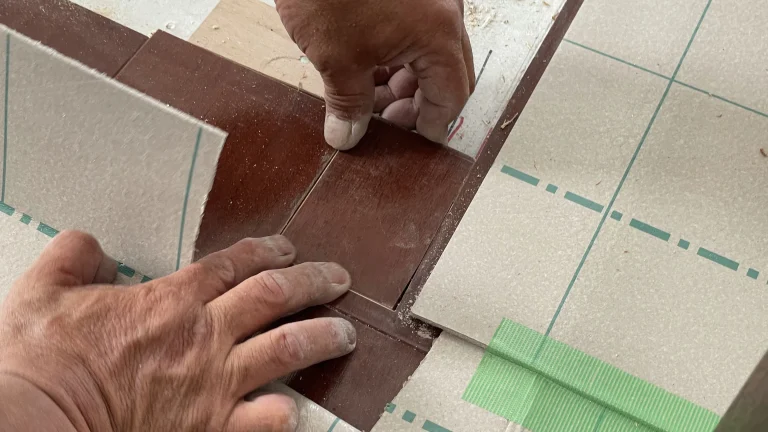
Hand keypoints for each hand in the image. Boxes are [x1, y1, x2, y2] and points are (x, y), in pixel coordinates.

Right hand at [0, 231, 354, 430]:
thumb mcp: (44, 291)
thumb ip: (74, 257)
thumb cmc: (43, 363)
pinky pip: (266, 420)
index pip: (235, 263)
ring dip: (323, 338)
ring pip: (288, 349)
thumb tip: (90, 244)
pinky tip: (300, 408)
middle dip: (315, 282)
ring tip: (346, 333)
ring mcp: (214, 383)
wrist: (40, 421)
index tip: (286, 250)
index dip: (268, 251)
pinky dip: (287, 414)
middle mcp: (204, 335)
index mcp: (172, 300)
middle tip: (339, 280)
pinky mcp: (211, 427)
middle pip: (276, 296)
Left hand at [275, 0, 474, 148]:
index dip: (432, 126)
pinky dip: (395, 53)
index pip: (452, 96)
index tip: (414, 141)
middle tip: (386, 122)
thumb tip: (347, 137)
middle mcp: (445, 11)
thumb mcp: (336, 58)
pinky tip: (363, 65)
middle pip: (447, 73)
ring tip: (366, 95)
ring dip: (403, 80)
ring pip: (430, 51)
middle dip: (417, 103)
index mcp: (439, 32)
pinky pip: (415, 28)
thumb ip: (348, 105)